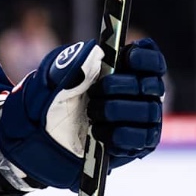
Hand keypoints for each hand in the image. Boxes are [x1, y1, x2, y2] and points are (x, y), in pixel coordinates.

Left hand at [0, 39, 165, 191]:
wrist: (43, 137)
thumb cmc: (53, 100)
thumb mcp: (55, 77)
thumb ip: (74, 63)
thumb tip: (95, 52)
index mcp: (124, 68)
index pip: (151, 58)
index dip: (145, 57)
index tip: (128, 58)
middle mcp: (140, 92)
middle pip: (151, 85)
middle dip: (123, 86)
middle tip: (96, 92)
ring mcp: (143, 118)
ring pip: (149, 112)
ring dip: (118, 111)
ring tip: (92, 114)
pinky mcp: (139, 143)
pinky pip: (143, 138)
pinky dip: (122, 135)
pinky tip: (100, 133)